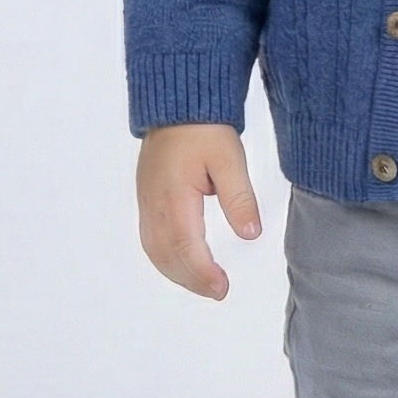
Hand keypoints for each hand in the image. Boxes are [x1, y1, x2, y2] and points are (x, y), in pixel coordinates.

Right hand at [135, 122, 260, 299]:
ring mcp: (147, 202)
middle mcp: (154, 203)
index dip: (202, 272)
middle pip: (167, 255)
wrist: (176, 106)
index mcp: (174, 195)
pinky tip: (182, 264)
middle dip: (192, 279)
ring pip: (155, 250)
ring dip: (177, 273)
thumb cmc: (203, 129)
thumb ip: (239, 198)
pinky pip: (150, 239)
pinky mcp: (147, 199)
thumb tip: (250, 234)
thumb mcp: (230, 159)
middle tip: (218, 292)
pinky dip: (165, 259)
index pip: (186, 246)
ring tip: (204, 284)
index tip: (221, 287)